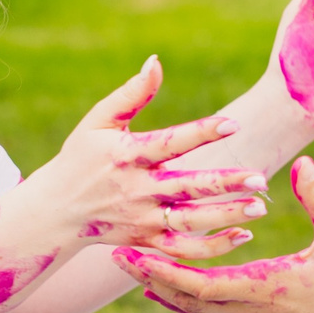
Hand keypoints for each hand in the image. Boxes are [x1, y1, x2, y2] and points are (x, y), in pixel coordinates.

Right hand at [25, 58, 268, 256]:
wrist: (55, 211)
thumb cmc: (80, 158)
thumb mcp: (98, 122)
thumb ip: (131, 94)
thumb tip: (156, 61)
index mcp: (127, 156)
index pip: (169, 143)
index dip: (201, 133)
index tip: (232, 123)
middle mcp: (136, 190)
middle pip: (186, 187)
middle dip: (224, 184)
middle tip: (259, 178)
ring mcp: (142, 220)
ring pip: (190, 223)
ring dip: (226, 218)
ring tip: (259, 208)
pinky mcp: (147, 242)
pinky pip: (183, 250)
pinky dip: (213, 248)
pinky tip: (243, 236)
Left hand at [112, 157, 313, 312]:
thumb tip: (301, 163)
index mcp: (264, 288)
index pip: (199, 284)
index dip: (162, 269)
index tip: (133, 251)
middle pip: (184, 300)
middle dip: (149, 277)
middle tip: (116, 255)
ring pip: (193, 312)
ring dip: (162, 291)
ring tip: (133, 269)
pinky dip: (183, 304)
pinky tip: (169, 291)